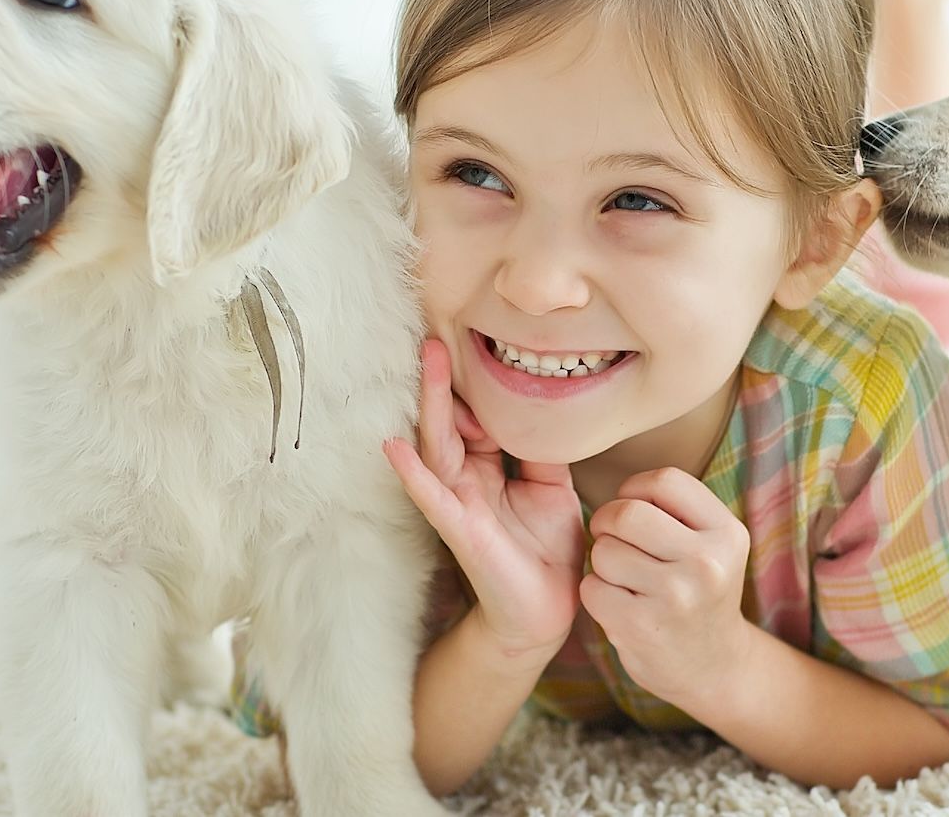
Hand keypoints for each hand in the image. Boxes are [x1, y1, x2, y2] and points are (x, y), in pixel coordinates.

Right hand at [386, 338, 582, 659]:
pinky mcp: (460, 531)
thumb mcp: (553, 488)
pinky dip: (412, 473)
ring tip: (425, 366)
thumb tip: (546, 407)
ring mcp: (459, 503)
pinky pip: (432, 498)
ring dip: (431, 407)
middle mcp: (468, 480)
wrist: (547, 611)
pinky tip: (394, 449)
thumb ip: (544, 450)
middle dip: (443, 382)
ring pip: (439, 447)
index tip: (475, 343)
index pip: (478, 417)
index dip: (476, 386)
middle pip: (450, 422)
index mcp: (490, 467)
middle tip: (436, 338)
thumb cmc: (546, 549)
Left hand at [578, 467, 755, 706]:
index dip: (634, 489)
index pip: (664, 481)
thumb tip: (621, 482)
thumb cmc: (700, 591)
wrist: (713, 666)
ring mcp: (674, 597)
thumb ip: (679, 509)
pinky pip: (592, 588)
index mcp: (726, 533)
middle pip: (626, 513)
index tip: (632, 507)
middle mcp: (706, 563)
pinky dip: (596, 592)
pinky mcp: (641, 627)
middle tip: (612, 537)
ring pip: (604, 550)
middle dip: (607, 521)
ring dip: (602, 561)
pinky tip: (618, 604)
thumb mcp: (714, 545)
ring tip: (623, 577)